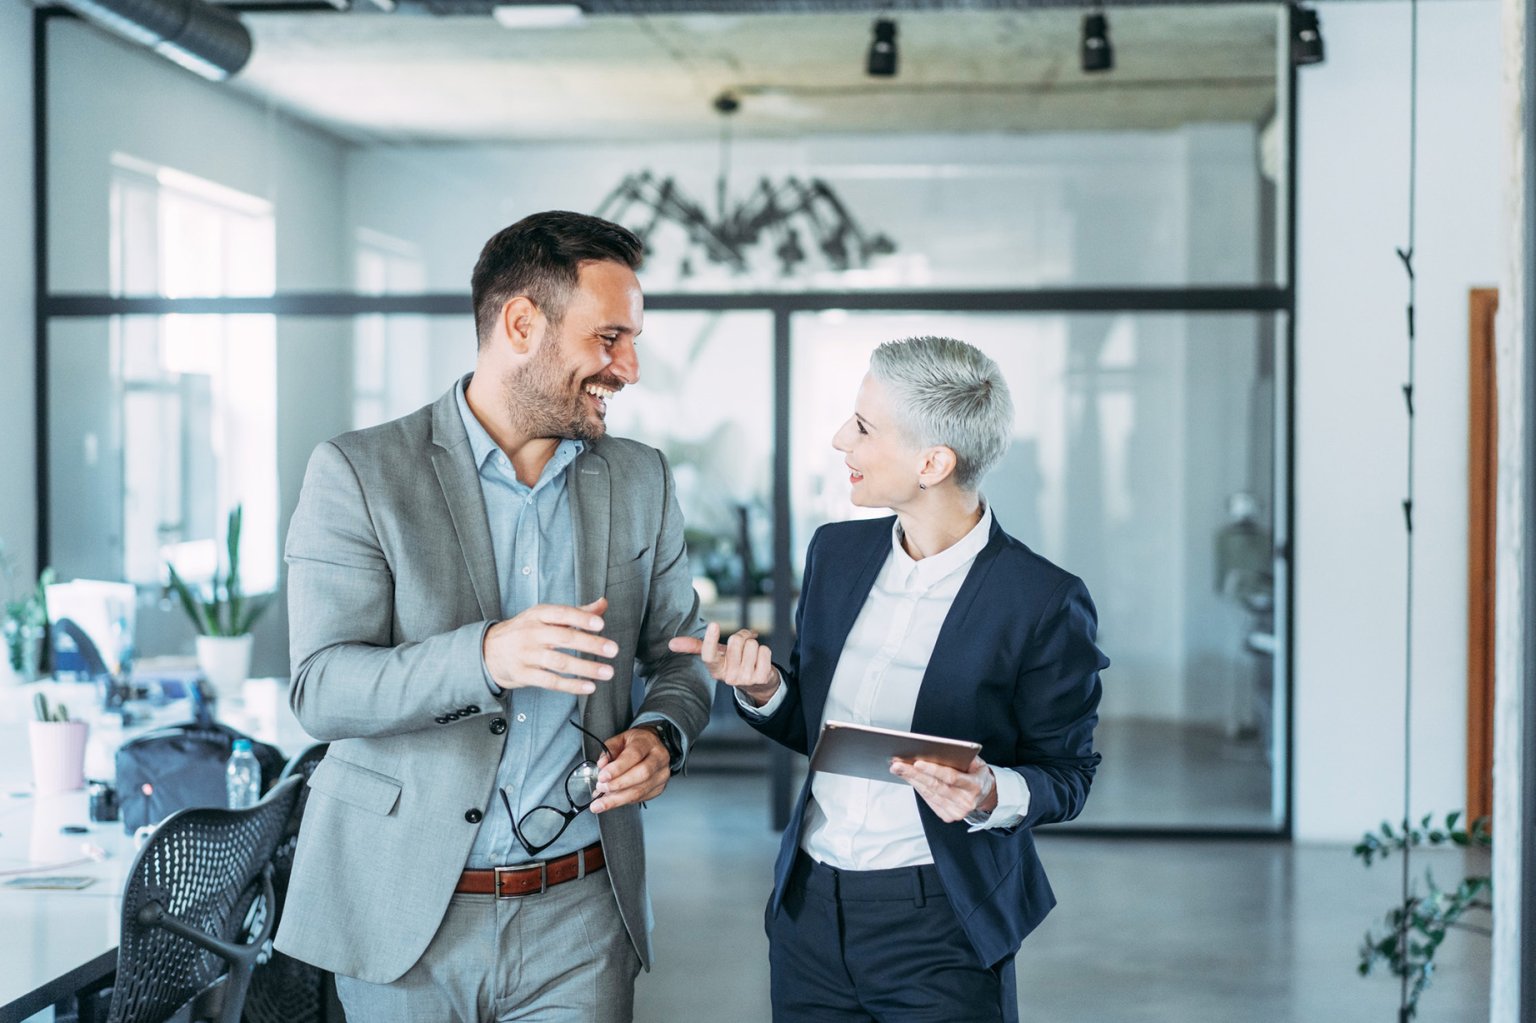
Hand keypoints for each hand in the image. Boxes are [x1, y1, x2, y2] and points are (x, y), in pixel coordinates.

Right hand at [482, 597, 616, 695]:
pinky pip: (550, 681)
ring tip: (607, 672)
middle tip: (612, 649)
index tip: (601, 624)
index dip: (581, 618)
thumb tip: (603, 604)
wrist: (488, 650)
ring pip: (560, 662)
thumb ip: (576, 612)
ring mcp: (526, 655)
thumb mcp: (545, 616)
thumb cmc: (525, 630)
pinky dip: (571, 685)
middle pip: (564, 638)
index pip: (562, 614)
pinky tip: (589, 687)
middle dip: (590, 644)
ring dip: (586, 668)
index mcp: (538, 615)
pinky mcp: (523, 674)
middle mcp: (532, 633)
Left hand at [590, 727, 670, 813]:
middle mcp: (659, 758)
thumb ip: (609, 750)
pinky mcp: (659, 788)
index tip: (602, 777)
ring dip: (617, 799)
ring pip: (640, 791)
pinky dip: (623, 801)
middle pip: (641, 775)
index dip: (617, 768)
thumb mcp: (620, 739)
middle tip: (601, 788)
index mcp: (648, 742)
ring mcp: (661, 774)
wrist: (652, 747)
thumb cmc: (636, 743)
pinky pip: (640, 798)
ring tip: (601, 802)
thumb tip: (602, 764)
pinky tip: (612, 801)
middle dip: (618, 785)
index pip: (634, 755)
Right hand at [668, 623, 779, 705]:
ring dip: (754, 645)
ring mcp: (745, 679)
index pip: (709, 655)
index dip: (711, 640)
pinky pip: (765, 651)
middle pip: (736, 640)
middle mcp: (728, 677)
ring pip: (752, 644)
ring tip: (751, 656)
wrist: (756, 682)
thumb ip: (694, 646)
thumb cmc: (732, 662)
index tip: (713, 624)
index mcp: (715, 669)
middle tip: (742, 647)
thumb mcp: (715, 654)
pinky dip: (764, 652)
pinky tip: (760, 661)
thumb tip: (671, 643)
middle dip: (742, 637)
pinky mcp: (762, 678)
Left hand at [889, 755, 997, 823]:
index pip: (951, 777)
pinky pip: (929, 800)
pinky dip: (918, 788)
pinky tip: (909, 778)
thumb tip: (939, 750)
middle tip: (898, 764)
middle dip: (914, 774)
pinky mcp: (947, 816)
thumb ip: (962, 758)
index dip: (933, 770)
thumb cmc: (978, 775)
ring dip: (912, 780)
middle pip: (935, 786)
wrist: (986, 796)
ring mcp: (956, 812)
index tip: (917, 763)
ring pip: (929, 793)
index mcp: (975, 786)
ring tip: (898, 769)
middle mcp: (966, 802)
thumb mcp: (977, 764)